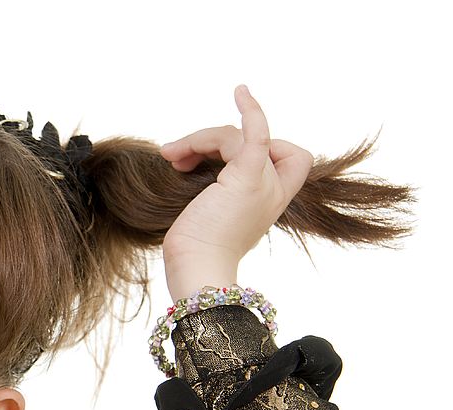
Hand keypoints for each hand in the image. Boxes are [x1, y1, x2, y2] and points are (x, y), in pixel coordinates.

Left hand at [160, 85, 313, 298]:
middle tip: (176, 155)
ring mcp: (264, 183)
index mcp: (270, 201)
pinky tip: (240, 90)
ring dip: (197, 139)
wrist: (196, 268)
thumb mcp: (210, 213)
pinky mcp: (248, 177)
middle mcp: (274, 191)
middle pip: (253, 140)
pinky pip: (256, 132)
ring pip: (234, 136)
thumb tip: (189, 160)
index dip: (261, 144)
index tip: (212, 157)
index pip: (290, 159)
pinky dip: (250, 109)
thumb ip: (216, 187)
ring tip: (170, 155)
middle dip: (213, 140)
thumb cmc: (194, 250)